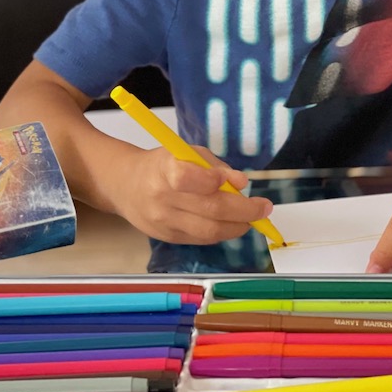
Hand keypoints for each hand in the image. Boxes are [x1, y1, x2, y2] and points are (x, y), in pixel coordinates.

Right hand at [114, 146, 274, 243]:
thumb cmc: (164, 164)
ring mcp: (163, 222)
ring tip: (253, 218)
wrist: (126, 186)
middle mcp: (162, 199)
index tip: (238, 180)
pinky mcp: (167, 238)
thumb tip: (242, 183)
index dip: (214, 180)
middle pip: (208, 210)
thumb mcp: (187, 152)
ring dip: (238, 226)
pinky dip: (222, 232)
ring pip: (209, 231)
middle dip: (244, 211)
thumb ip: (215, 166)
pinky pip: (202, 239)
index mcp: (164, 170)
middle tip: (265, 207)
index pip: (187, 178)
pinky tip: (232, 223)